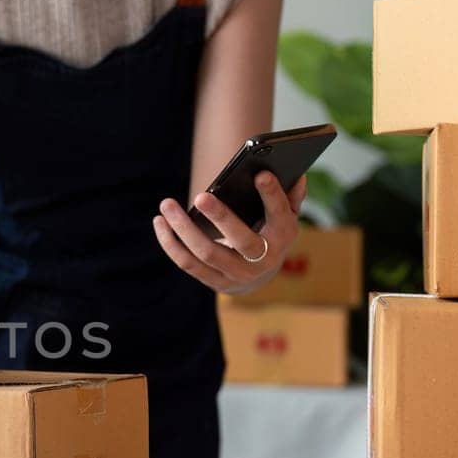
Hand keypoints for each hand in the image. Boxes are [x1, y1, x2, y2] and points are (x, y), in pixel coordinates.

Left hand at [152, 172, 305, 294]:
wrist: (259, 277)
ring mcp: (237, 274)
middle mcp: (262, 259)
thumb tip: (297, 175)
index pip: (279, 214)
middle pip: (240, 239)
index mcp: (283, 236)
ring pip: (206, 253)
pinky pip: (187, 263)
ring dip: (183, 229)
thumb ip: (290, 196)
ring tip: (167, 204)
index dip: (271, 195)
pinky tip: (160, 223)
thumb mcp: (284, 217)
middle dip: (221, 217)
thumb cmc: (269, 235)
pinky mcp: (215, 282)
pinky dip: (170, 243)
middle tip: (201, 195)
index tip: (260, 174)